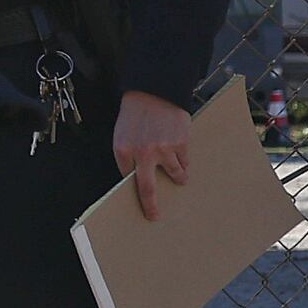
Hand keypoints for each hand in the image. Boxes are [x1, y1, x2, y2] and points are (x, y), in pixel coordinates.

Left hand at [113, 89, 196, 217]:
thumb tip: (137, 177)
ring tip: (180, 178)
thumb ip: (128, 157)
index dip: (136, 188)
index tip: (141, 204)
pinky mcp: (181, 143)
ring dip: (179, 178)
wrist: (153, 92)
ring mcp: (164, 149)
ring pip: (175, 174)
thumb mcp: (122, 135)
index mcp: (123, 152)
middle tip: (155, 215)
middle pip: (148, 189)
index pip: (129, 180)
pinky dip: (184, 162)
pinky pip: (185, 161)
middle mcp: (143, 153)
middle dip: (151, 206)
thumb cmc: (136, 115)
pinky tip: (181, 154)